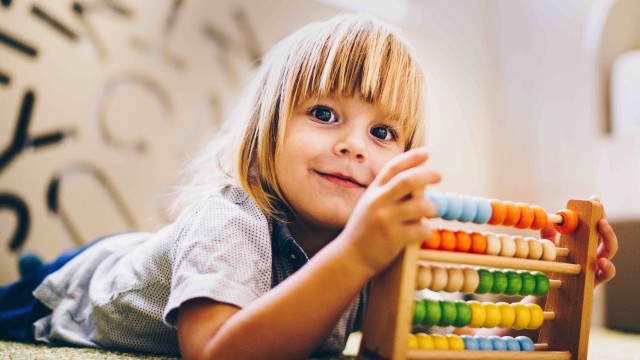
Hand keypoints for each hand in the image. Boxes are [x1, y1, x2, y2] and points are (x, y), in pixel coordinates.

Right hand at [337, 148, 440, 274]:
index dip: (411, 157)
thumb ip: (388, 191)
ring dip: (431, 208)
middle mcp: (378, 202)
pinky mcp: (393, 238)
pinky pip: (421, 230)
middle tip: (439, 175)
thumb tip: (419, 178)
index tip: (427, 152)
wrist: (350, 257)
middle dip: (427, 175)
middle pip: (408, 181)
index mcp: (373, 191)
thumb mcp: (370, 204)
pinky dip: (427, 230)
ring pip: (420, 206)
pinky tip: (424, 233)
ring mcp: (385, 220)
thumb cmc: (365, 230)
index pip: (393, 168)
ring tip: (431, 212)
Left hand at [539, 195, 616, 286]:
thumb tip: (547, 219)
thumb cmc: (550, 265)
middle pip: (605, 234)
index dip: (597, 211)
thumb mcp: (548, 246)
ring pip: (610, 251)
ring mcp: (596, 265)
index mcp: (583, 240)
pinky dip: (607, 267)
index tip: (595, 199)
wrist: (547, 289)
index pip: (594, 223)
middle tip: (600, 215)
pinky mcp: (595, 280)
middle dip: (605, 222)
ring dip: (609, 238)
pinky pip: (607, 273)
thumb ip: (548, 233)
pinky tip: (601, 261)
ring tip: (602, 227)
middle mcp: (592, 251)